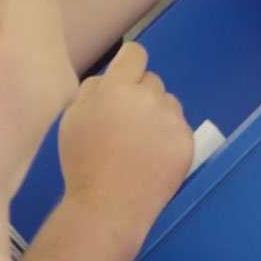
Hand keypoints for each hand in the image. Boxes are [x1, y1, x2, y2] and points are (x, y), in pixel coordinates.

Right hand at [57, 42, 192, 233]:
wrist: (109, 206)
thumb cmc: (83, 161)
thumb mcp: (72, 118)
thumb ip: (92, 89)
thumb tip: (110, 77)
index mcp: (119, 88)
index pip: (135, 54)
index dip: (128, 63)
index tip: (124, 78)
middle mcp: (151, 98)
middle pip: (151, 80)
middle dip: (139, 94)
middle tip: (124, 123)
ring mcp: (172, 120)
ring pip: (167, 103)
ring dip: (156, 114)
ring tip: (138, 144)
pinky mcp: (187, 141)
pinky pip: (178, 127)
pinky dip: (168, 136)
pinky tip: (152, 157)